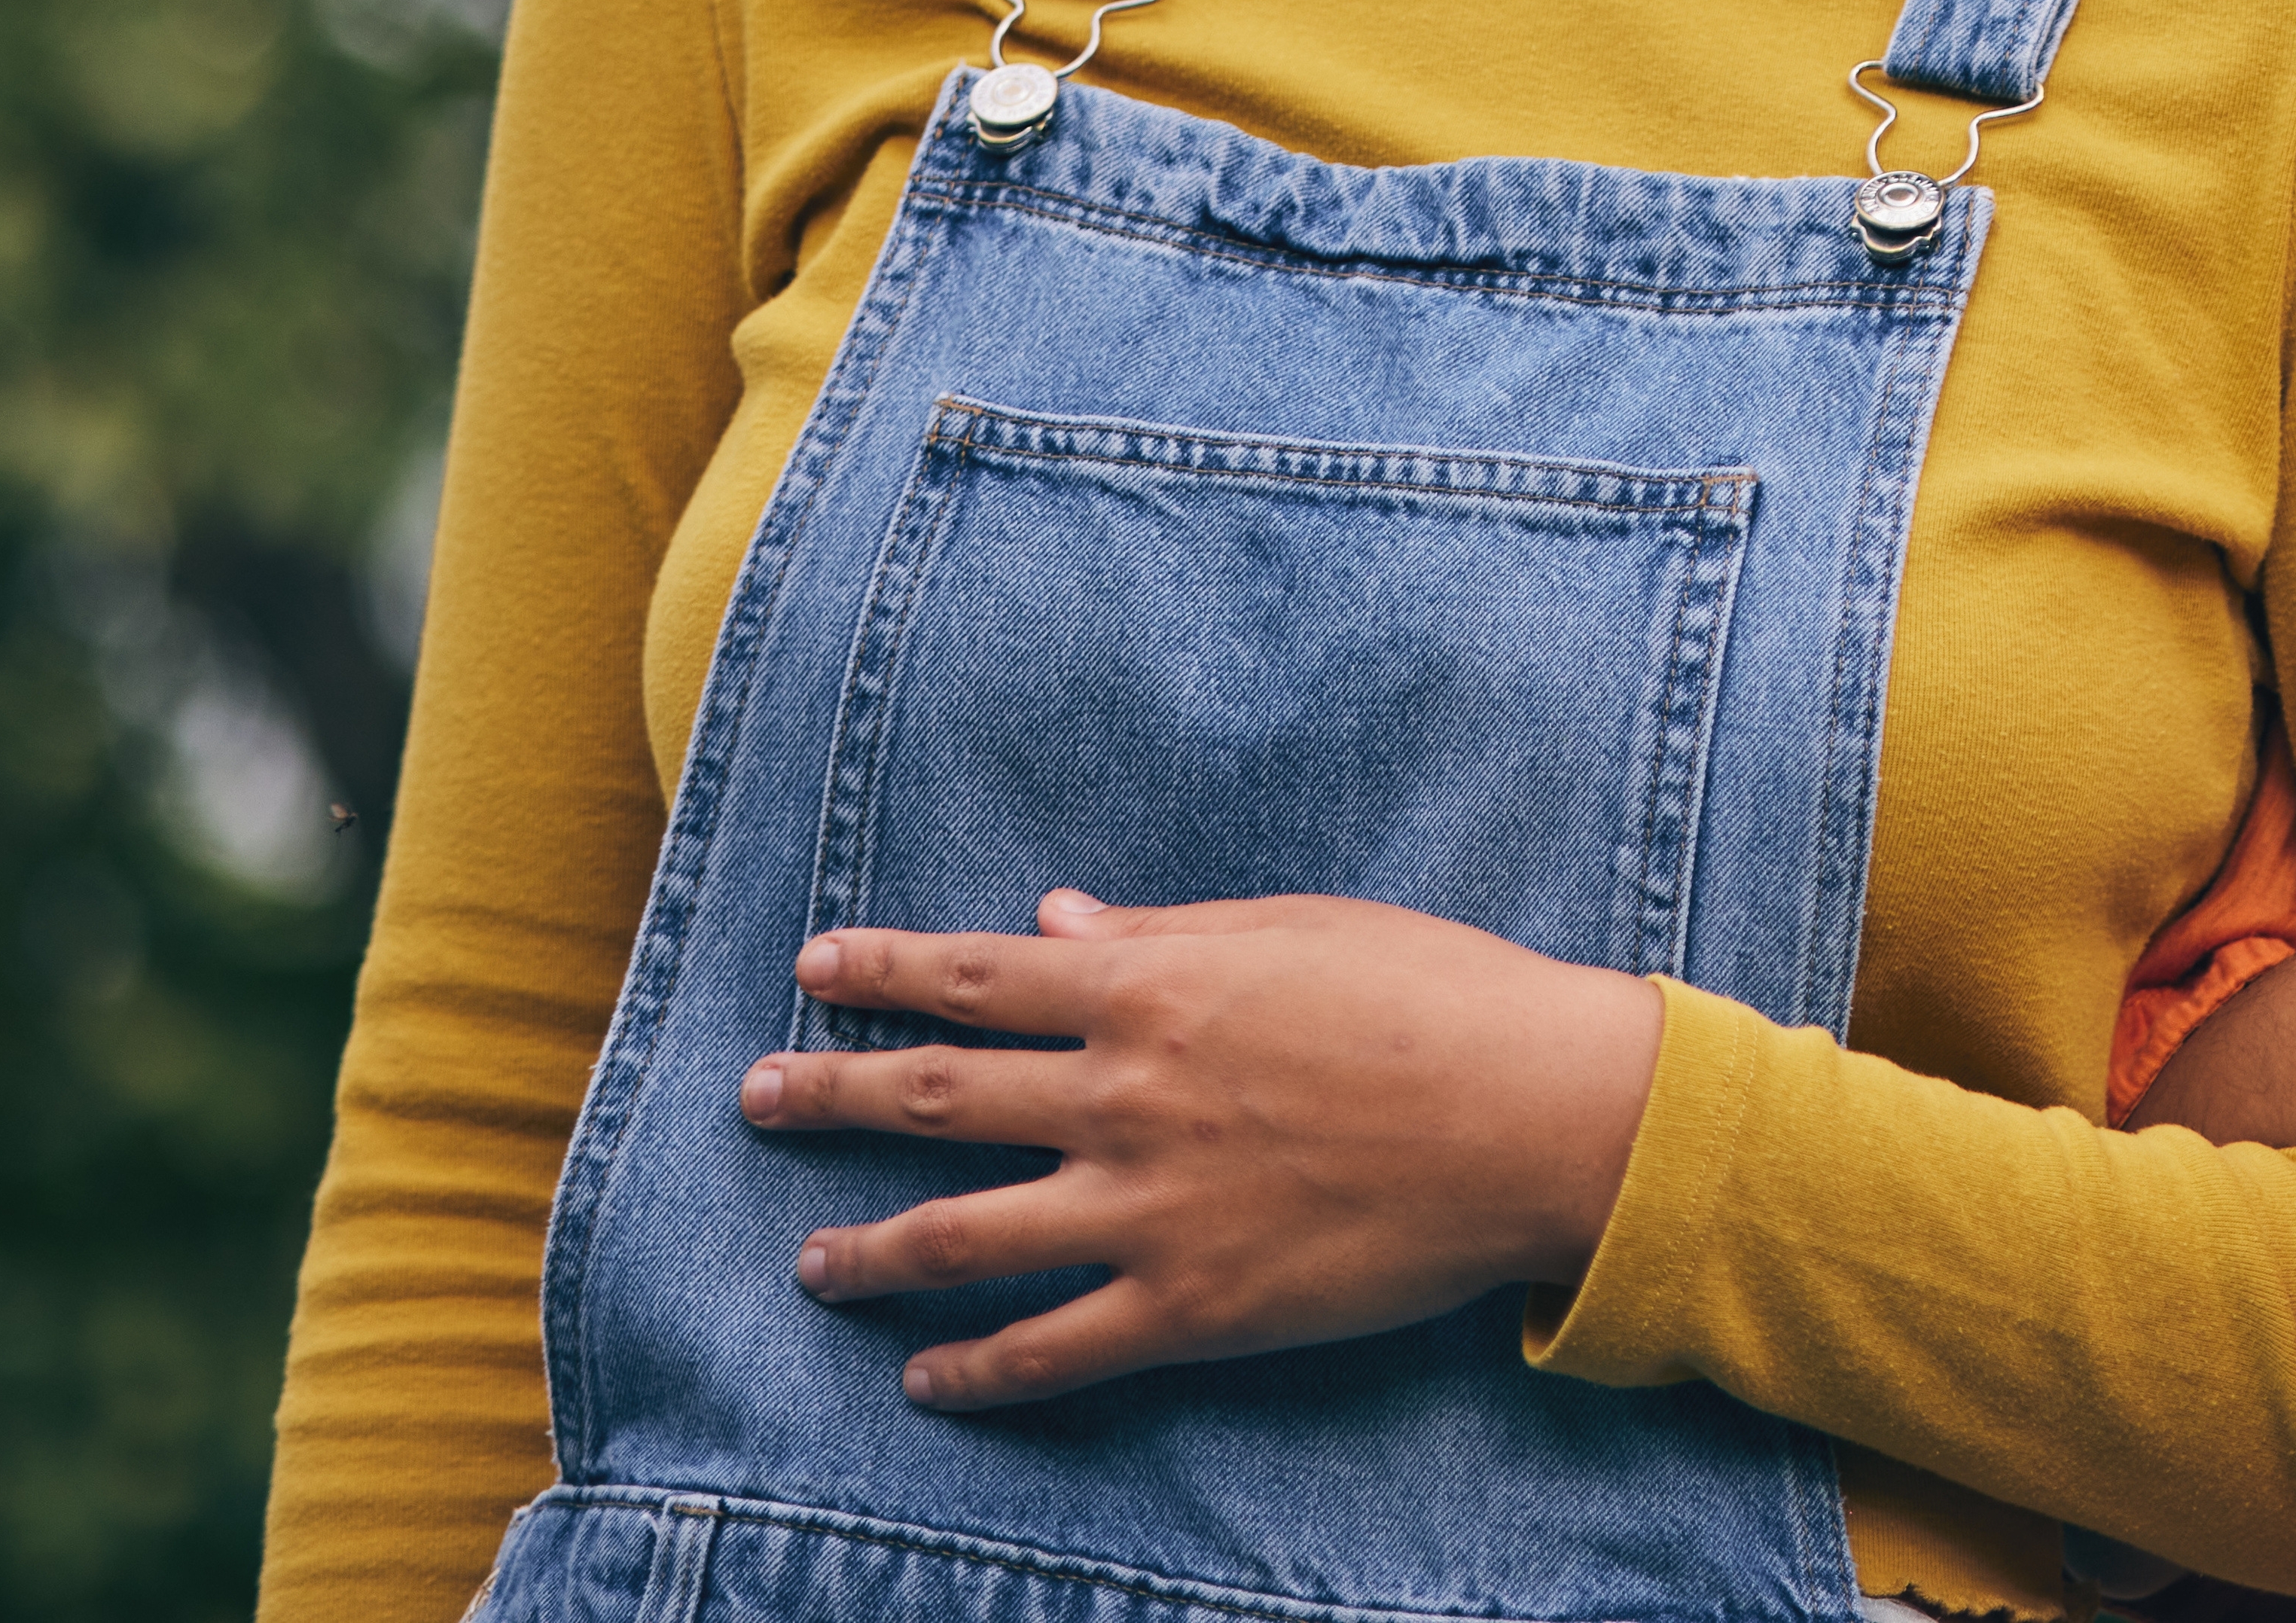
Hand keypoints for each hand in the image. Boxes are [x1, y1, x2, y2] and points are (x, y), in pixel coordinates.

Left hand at [742, 889, 1666, 1408]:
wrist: (1538, 1115)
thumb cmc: (1437, 995)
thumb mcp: (1298, 930)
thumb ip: (1163, 930)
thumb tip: (1054, 916)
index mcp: (1152, 988)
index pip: (975, 975)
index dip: (881, 971)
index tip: (812, 968)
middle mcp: (1125, 1095)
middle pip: (933, 1098)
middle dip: (828, 1093)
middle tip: (757, 1097)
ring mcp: (1150, 1208)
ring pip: (964, 1233)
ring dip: (872, 1249)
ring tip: (812, 1264)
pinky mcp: (1192, 1304)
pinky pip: (1054, 1348)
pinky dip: (977, 1370)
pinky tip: (927, 1379)